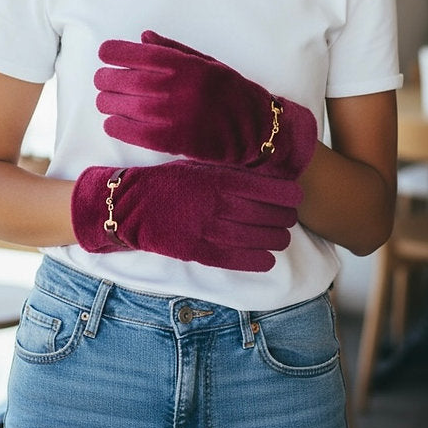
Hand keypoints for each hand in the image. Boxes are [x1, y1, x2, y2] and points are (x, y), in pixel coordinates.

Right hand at [71, 160, 299, 271]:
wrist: (130, 204)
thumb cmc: (166, 181)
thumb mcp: (197, 167)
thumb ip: (226, 173)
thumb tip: (258, 175)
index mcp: (218, 179)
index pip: (265, 188)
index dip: (286, 194)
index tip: (296, 195)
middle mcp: (217, 204)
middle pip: (264, 214)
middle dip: (284, 217)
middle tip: (292, 217)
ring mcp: (207, 229)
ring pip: (254, 238)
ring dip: (274, 239)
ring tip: (282, 237)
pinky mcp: (197, 250)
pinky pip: (234, 259)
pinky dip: (255, 260)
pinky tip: (268, 260)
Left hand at [94, 31, 316, 178]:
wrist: (256, 128)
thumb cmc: (230, 92)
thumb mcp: (206, 62)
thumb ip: (173, 50)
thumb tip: (142, 38)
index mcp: (184, 64)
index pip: (136, 53)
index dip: (113, 52)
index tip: (104, 54)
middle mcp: (177, 87)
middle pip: (124, 80)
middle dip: (105, 79)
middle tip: (101, 81)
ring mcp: (174, 115)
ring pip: (124, 106)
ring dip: (107, 103)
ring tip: (105, 102)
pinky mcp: (174, 140)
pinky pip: (134, 133)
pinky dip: (117, 127)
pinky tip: (112, 123)